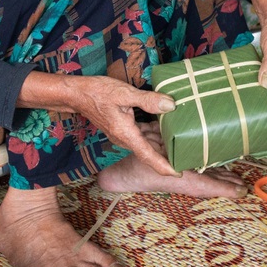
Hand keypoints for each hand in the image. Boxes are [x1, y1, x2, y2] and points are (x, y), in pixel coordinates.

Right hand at [19, 71, 178, 177]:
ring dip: (162, 144)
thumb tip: (171, 106)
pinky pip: (141, 135)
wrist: (77, 94)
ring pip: (146, 144)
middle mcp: (125, 139)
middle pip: (150, 153)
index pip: (148, 156)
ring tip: (182, 142)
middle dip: (168, 156)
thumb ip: (148, 100)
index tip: (179, 174)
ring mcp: (123, 135)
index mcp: (126, 135)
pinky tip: (165, 125)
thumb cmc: (98, 92)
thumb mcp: (125, 93)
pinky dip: (153, 133)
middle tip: (189, 157)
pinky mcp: (123, 129)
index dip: (164, 167)